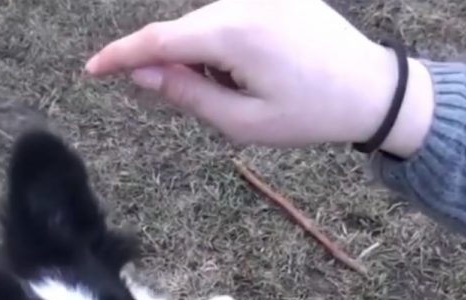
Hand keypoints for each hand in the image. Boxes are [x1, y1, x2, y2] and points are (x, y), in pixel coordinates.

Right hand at [84, 0, 433, 156]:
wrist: (373, 90)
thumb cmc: (311, 114)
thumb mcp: (242, 122)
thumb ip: (185, 94)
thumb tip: (141, 73)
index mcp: (232, 33)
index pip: (157, 41)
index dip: (120, 55)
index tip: (92, 70)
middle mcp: (243, 1)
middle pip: (182, 33)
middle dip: (177, 67)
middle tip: (211, 104)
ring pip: (206, 25)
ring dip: (208, 58)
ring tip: (250, 90)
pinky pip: (232, 16)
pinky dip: (229, 45)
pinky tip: (258, 71)